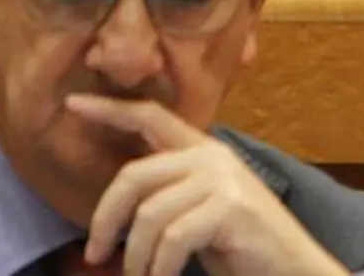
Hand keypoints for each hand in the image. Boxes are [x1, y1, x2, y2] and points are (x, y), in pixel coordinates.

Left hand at [69, 95, 344, 275]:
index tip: (73, 104)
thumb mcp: (201, 208)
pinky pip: (173, 239)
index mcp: (204, 150)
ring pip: (149, 215)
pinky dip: (160, 267)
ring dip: (137, 257)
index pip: (150, 117)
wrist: (290, 265)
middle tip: (95, 254)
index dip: (110, 109)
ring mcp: (223, 179)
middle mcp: (212, 156)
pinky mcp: (230, 207)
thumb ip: (170, 191)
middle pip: (134, 176)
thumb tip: (113, 207)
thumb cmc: (241, 243)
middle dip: (105, 219)